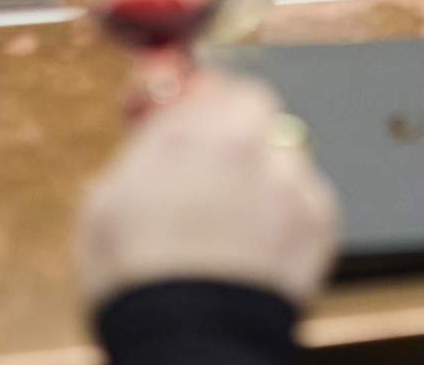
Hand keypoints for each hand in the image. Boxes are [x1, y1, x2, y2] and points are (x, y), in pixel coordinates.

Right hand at [78, 69, 340, 309]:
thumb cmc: (137, 282)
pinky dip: (287, 211)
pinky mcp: (319, 217)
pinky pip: (305, 195)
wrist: (191, 342)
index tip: (187, 113)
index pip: (207, 85)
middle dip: (235, 127)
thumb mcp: (104, 205)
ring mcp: (289, 177)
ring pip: (281, 150)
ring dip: (262, 170)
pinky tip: (257, 245)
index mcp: (190, 132)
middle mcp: (247, 142)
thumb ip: (141, 152)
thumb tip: (156, 132)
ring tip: (233, 222)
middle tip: (213, 162)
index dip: (197, 100)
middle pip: (253, 107)